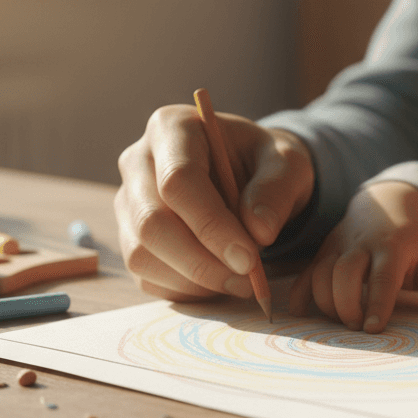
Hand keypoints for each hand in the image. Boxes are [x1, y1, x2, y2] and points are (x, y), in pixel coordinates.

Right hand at [115, 103, 313, 299]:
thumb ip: (277, 189)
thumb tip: (259, 231)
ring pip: (142, 254)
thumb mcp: (287, 164)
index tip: (248, 258)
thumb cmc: (265, 163)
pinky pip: (146, 275)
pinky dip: (185, 289)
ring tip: (241, 282)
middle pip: (151, 222)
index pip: (178, 180)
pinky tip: (220, 281)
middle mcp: (138, 162)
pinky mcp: (130, 237)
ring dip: (194, 280)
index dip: (211, 225)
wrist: (250, 176)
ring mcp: (129, 202)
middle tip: (248, 280)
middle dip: (201, 261)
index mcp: (172, 127)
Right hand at [289, 181, 417, 330]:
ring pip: (322, 272)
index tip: (373, 329)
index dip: (377, 302)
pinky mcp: (323, 251)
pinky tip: (300, 313)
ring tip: (341, 322)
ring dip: (326, 301)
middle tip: (356, 327)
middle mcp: (362, 244)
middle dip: (346, 302)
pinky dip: (300, 294)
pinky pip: (306, 272)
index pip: (384, 276)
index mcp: (392, 246)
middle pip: (345, 272)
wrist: (384, 202)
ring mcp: (339, 246)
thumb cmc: (409, 238)